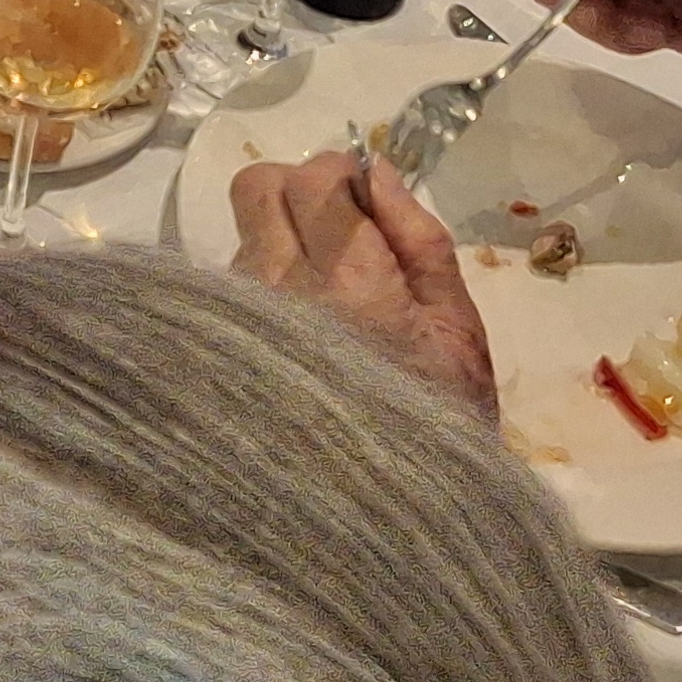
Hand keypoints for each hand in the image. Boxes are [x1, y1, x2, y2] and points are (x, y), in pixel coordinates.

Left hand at [228, 149, 496, 416]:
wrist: (389, 512)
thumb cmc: (441, 419)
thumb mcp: (459, 328)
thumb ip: (418, 236)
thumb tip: (377, 169)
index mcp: (350, 282)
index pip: (314, 178)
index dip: (341, 176)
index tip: (364, 203)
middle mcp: (280, 290)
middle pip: (256, 185)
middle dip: (297, 188)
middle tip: (338, 227)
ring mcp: (244, 318)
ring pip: (243, 230)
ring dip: (280, 236)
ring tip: (327, 291)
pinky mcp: (223, 343)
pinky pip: (235, 278)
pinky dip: (266, 279)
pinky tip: (302, 323)